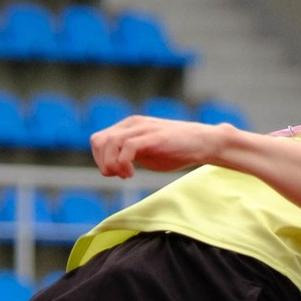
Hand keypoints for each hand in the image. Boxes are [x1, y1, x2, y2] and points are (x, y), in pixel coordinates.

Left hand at [88, 113, 228, 180]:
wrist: (202, 143)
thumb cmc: (175, 150)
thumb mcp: (146, 152)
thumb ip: (128, 155)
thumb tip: (109, 167)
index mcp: (128, 127)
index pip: (98, 140)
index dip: (100, 159)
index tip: (115, 173)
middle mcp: (131, 124)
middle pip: (98, 141)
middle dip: (103, 163)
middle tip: (119, 175)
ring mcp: (142, 129)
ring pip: (109, 143)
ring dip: (112, 165)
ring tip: (127, 175)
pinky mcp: (153, 136)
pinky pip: (127, 148)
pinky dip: (123, 164)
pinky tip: (132, 174)